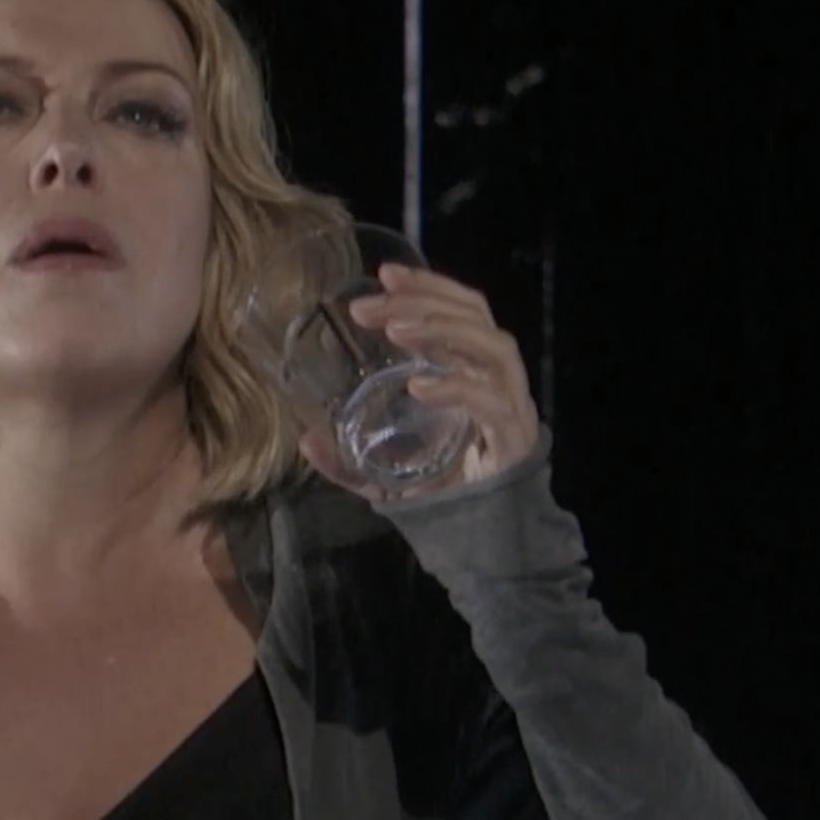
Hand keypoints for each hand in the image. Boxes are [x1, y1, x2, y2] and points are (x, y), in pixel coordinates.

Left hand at [298, 262, 543, 499]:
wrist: (488, 546)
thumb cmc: (444, 496)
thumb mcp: (386, 472)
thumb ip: (348, 458)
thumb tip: (305, 439)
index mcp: (475, 370)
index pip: (461, 308)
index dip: (427, 284)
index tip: (383, 272)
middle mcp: (498, 380)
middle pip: (475, 315)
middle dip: (422, 301)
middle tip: (369, 307)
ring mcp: (511, 407)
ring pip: (492, 346)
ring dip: (442, 330)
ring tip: (396, 330)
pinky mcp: (514, 440)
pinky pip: (492, 401)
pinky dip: (456, 386)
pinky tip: (420, 383)